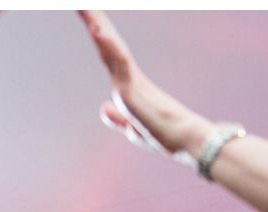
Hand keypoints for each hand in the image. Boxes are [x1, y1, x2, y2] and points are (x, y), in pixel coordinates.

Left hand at [78, 10, 204, 155]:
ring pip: (110, 47)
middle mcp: (128, 77)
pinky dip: (109, 47)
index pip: (107, 53)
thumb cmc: (165, 135)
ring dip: (96, 25)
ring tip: (83, 5)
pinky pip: (120, 63)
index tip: (86, 15)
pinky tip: (97, 31)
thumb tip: (103, 108)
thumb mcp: (133, 129)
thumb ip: (118, 119)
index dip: (97, 35)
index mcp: (128, 83)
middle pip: (106, 43)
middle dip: (93, 20)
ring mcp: (130, 81)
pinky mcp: (134, 89)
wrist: (186, 141)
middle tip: (80, 2)